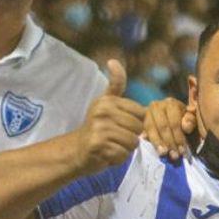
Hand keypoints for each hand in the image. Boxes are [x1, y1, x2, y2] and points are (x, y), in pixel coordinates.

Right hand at [75, 60, 145, 174]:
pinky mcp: (98, 145)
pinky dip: (118, 158)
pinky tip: (107, 154)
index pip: (141, 113)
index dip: (136, 123)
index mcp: (107, 101)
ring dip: (125, 149)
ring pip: (133, 142)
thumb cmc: (97, 127)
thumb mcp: (106, 102)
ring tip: (112, 145)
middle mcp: (102, 112)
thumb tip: (113, 60)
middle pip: (139, 128)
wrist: (77, 151)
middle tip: (115, 137)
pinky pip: (123, 154)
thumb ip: (115, 84)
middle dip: (131, 137)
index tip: (120, 125)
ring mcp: (100, 128)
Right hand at [143, 98, 195, 159]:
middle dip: (169, 142)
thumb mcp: (191, 120)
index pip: (174, 122)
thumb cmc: (183, 121)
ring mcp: (147, 113)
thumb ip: (191, 121)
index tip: (182, 151)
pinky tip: (151, 148)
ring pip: (151, 128)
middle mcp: (157, 106)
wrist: (171, 118)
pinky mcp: (141, 121)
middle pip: (163, 126)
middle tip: (174, 156)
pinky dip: (147, 140)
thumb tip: (185, 126)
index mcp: (171, 104)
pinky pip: (143, 131)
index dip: (179, 138)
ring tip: (163, 153)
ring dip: (157, 142)